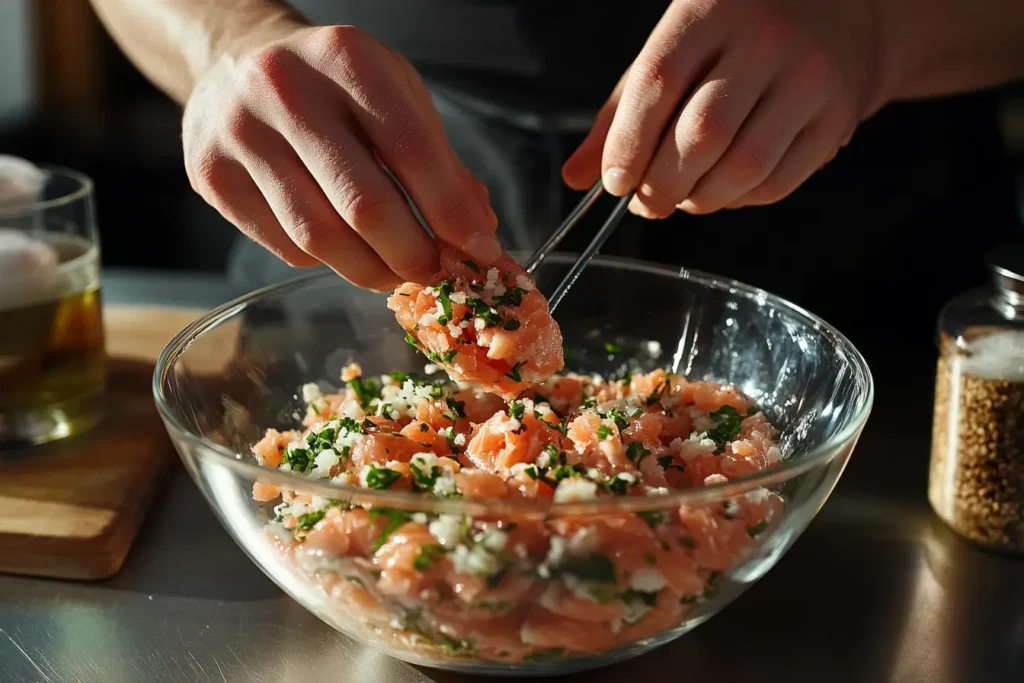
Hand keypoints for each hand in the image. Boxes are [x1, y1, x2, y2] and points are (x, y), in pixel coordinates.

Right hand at [183, 24, 499, 289]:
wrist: (237, 60)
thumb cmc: (334, 82)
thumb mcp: (396, 94)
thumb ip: (440, 160)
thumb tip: (477, 231)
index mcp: (345, 59)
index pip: (411, 151)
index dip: (451, 213)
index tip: (479, 250)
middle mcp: (285, 91)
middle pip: (364, 206)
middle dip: (412, 255)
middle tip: (436, 273)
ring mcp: (239, 134)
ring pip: (319, 238)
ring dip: (371, 270)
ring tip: (396, 272)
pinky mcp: (211, 176)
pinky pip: (285, 247)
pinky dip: (327, 261)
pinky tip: (343, 246)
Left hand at [563, 0, 887, 216]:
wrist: (839, 10)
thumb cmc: (735, 34)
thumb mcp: (673, 50)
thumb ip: (622, 113)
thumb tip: (578, 176)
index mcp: (710, 9)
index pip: (658, 84)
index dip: (628, 145)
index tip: (614, 181)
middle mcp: (766, 39)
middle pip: (702, 135)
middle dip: (661, 185)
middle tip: (646, 201)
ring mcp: (810, 78)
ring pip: (742, 168)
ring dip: (698, 201)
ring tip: (682, 196)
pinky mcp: (837, 117)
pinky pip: (777, 183)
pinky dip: (737, 201)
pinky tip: (722, 188)